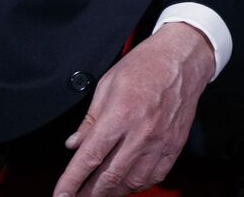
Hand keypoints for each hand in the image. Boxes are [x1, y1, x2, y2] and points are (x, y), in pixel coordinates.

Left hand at [54, 23, 215, 196]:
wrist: (182, 59)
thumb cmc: (145, 66)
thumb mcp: (107, 86)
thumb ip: (90, 120)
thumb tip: (75, 144)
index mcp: (120, 115)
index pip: (89, 157)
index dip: (72, 180)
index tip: (61, 194)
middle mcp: (141, 132)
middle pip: (110, 176)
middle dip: (89, 193)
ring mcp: (161, 141)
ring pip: (133, 181)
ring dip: (113, 192)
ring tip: (100, 192)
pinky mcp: (175, 145)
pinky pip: (156, 176)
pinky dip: (139, 185)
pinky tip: (128, 183)